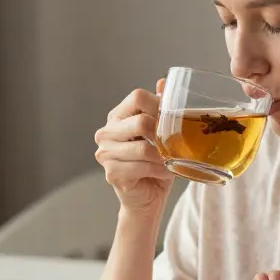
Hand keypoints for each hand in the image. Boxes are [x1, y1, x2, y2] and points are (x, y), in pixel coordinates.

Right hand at [95, 80, 174, 214]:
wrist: (147, 197)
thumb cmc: (154, 163)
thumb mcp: (159, 132)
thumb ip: (159, 108)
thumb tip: (163, 82)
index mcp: (117, 116)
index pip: (137, 97)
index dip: (159, 105)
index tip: (171, 117)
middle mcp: (106, 132)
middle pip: (140, 121)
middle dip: (162, 133)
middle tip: (174, 143)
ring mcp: (105, 153)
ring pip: (143, 148)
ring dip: (164, 156)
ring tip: (172, 160)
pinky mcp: (112, 173)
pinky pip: (143, 167)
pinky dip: (160, 171)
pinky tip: (165, 172)